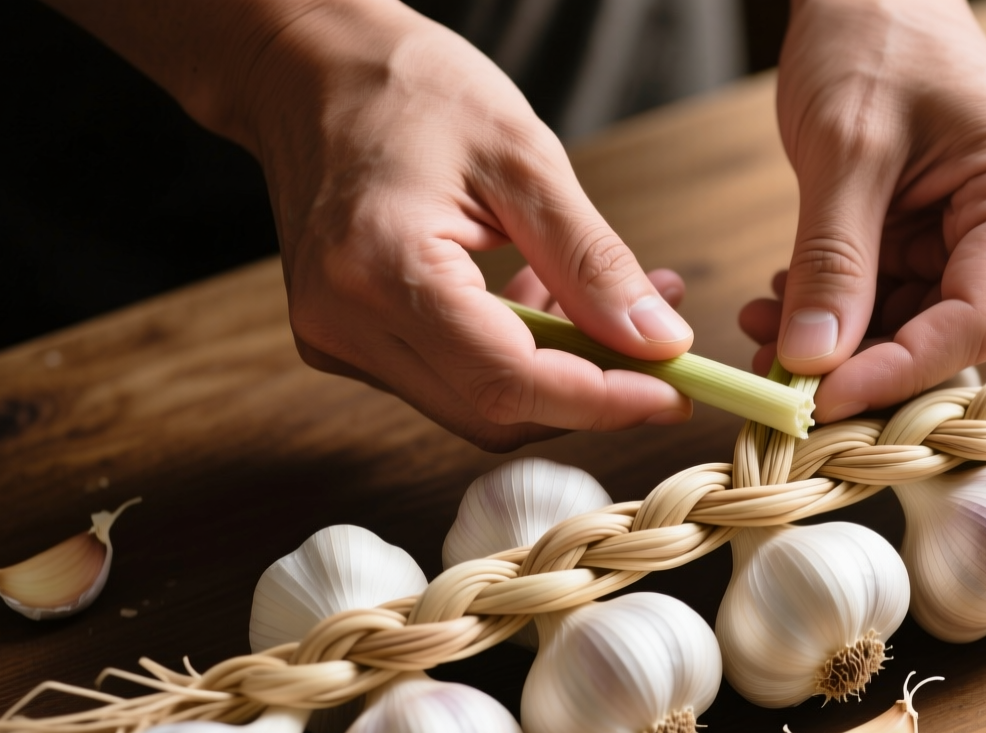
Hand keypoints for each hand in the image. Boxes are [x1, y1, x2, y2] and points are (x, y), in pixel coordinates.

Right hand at [219, 1, 696, 449]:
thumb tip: (657, 342)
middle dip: (591, 390)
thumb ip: (592, 260)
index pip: (510, 382)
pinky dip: (512, 357)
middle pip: (494, 411)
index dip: (604, 401)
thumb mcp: (523, 157)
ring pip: (475, 404)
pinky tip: (545, 301)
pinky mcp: (344, 339)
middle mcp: (344, 321)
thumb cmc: (408, 88)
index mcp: (381, 267)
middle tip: (659, 343)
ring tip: (613, 306)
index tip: (676, 392)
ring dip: (558, 373)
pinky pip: (448, 378)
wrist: (310, 67)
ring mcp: (335, 338)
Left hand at [739, 0, 985, 421]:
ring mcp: (973, 227)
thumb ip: (833, 260)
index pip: (977, 317)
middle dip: (859, 360)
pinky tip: (775, 302)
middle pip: (946, 329)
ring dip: (834, 338)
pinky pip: (887, 292)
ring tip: (758, 328)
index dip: (902, 369)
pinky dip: (831, 307)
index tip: (824, 400)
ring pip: (909, 320)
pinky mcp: (931, 229)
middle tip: (777, 379)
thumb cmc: (871, 32)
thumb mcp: (845, 149)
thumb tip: (814, 362)